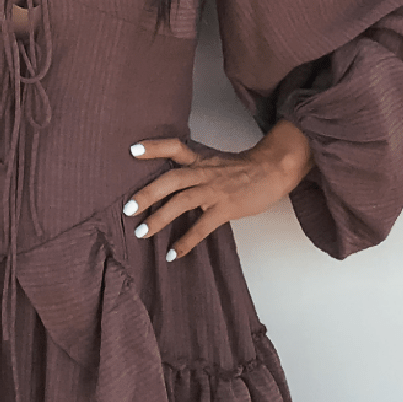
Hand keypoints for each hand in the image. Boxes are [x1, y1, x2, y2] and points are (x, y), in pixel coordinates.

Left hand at [124, 122, 313, 260]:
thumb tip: (172, 185)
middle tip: (128, 209)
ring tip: (141, 233)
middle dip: (147, 194)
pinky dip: (186, 241)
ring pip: (182, 201)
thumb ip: (195, 170)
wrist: (274, 170)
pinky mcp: (226, 208)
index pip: (174, 147)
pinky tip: (173, 254)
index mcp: (200, 159)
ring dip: (160, 218)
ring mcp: (215, 190)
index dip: (153, 148)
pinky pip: (202, 227)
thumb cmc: (245, 169)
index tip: (132, 151)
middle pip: (171, 179)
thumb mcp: (216, 162)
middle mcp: (204, 172)